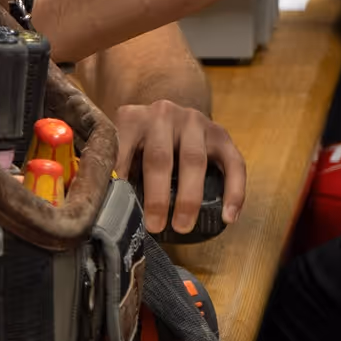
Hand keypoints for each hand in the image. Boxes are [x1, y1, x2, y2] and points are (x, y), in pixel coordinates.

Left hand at [114, 100, 246, 234]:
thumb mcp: (122, 149)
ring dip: (189, 197)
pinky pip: (233, 163)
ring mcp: (194, 122)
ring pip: (193, 159)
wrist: (169, 116)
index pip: (122, 151)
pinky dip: (233, 192)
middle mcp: (163, 114)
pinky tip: (229, 217)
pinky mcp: (220, 134)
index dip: (121, 181)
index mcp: (132, 119)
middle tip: (155, 226)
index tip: (120, 211)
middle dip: (157, 196)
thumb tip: (106, 212)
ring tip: (183, 226)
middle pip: (160, 157)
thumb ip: (114, 172)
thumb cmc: (141, 144)